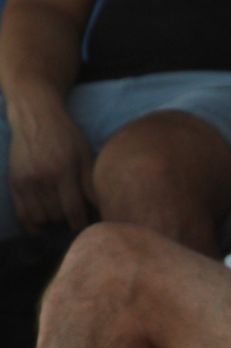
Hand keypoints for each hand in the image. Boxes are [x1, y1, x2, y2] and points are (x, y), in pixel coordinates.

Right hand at [7, 93, 95, 230]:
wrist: (36, 118)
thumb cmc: (67, 137)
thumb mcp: (85, 154)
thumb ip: (90, 181)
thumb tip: (101, 207)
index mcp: (63, 171)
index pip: (73, 209)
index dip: (82, 224)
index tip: (91, 229)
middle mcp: (42, 178)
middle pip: (56, 216)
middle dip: (68, 222)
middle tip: (77, 222)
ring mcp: (25, 181)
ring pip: (39, 218)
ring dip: (52, 223)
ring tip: (62, 219)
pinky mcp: (14, 182)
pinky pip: (21, 213)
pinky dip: (33, 224)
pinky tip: (43, 225)